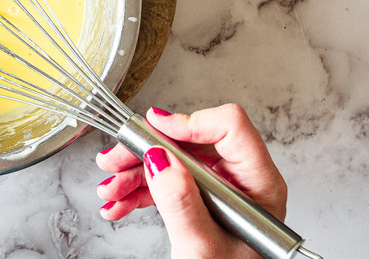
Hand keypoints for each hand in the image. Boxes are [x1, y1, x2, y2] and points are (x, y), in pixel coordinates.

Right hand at [96, 104, 286, 258]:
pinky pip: (164, 181)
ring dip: (133, 173)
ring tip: (111, 191)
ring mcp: (217, 189)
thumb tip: (160, 157)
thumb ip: (181, 203)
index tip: (153, 127)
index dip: (188, 122)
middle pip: (189, 141)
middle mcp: (239, 179)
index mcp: (257, 183)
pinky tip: (119, 203)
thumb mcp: (201, 246)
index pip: (229, 128)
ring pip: (170, 160)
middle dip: (145, 150)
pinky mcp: (198, 198)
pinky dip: (137, 190)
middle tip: (115, 160)